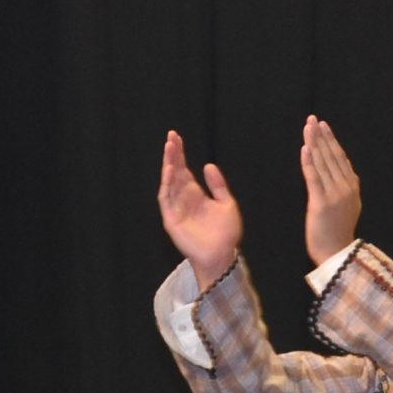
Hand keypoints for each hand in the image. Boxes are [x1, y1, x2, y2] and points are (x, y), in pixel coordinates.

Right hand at [158, 131, 242, 288]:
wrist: (222, 255)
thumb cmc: (226, 233)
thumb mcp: (226, 204)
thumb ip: (218, 186)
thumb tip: (208, 165)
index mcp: (195, 193)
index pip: (184, 169)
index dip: (180, 154)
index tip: (176, 137)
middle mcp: (183, 198)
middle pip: (175, 172)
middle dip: (172, 155)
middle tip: (171, 137)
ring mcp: (176, 208)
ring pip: (168, 182)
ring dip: (168, 165)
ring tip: (169, 149)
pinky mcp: (171, 219)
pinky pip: (166, 199)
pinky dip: (167, 185)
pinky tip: (170, 171)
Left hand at [300, 116, 362, 267]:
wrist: (337, 255)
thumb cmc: (337, 233)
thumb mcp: (348, 207)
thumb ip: (345, 188)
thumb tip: (339, 171)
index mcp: (353, 187)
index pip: (340, 158)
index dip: (331, 140)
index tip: (323, 126)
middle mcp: (346, 188)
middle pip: (332, 156)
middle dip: (321, 136)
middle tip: (313, 119)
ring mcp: (335, 195)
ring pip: (323, 163)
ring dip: (314, 143)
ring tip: (308, 127)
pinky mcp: (321, 203)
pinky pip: (314, 177)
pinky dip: (309, 162)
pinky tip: (305, 148)